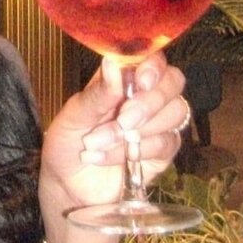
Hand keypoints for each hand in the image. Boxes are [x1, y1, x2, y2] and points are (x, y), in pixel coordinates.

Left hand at [39, 54, 186, 212]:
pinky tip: (104, 157)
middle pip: (173, 83)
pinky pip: (165, 143)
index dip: (153, 67)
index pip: (153, 59)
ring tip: (98, 143)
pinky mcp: (162, 151)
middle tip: (122, 121)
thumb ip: (97, 93)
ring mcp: (157, 123)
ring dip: (137, 130)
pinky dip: (134, 151)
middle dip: (149, 102)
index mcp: (122, 79)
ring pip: (174, 113)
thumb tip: (113, 63)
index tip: (140, 82)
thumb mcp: (73, 116)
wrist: (68, 184)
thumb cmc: (67, 142)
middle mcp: (144, 96)